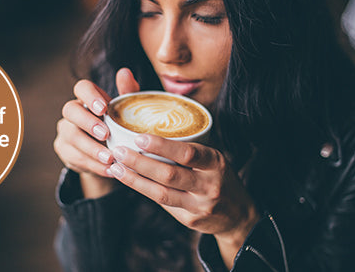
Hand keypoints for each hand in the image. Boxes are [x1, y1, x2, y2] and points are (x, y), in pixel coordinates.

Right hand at [54, 68, 139, 196]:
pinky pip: (74, 158)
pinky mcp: (64, 150)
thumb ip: (128, 93)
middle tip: (106, 135)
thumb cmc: (118, 126)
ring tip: (110, 158)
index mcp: (87, 98)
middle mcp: (72, 112)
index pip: (81, 87)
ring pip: (71, 136)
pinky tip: (109, 170)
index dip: (89, 96)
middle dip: (87, 122)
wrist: (109, 153)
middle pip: (70, 110)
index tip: (103, 108)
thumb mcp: (127, 111)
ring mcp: (65, 131)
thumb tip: (124, 72)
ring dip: (92, 149)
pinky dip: (94, 165)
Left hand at [107, 134, 258, 266]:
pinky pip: (163, 203)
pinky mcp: (190, 220)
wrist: (239, 215)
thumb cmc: (219, 177)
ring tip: (115, 167)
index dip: (162, 146)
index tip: (139, 137)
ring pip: (161, 193)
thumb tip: (149, 135)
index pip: (187, 153)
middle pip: (169, 174)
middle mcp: (209, 185)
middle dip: (140, 162)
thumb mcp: (214, 158)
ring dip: (135, 180)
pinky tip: (129, 180)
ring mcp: (200, 205)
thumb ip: (188, 148)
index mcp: (216, 162)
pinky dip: (144, 190)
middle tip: (119, 151)